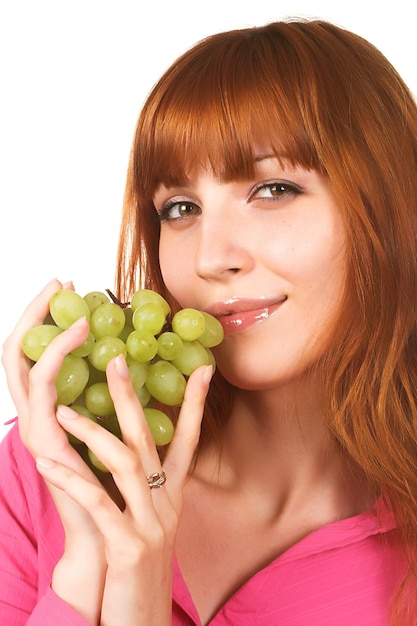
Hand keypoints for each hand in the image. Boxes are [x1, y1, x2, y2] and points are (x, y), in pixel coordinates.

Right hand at [2, 279, 107, 622]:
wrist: (110, 533)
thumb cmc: (116, 482)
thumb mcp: (117, 429)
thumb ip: (121, 397)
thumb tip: (147, 359)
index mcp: (53, 409)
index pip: (38, 353)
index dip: (47, 318)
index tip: (70, 286)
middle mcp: (37, 415)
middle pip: (20, 352)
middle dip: (35, 312)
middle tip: (59, 281)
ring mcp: (36, 429)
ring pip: (27, 368)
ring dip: (50, 332)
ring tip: (77, 308)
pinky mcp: (44, 445)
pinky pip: (43, 396)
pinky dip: (56, 362)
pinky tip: (77, 336)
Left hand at [35, 356, 211, 625]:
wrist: (142, 623)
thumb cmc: (139, 570)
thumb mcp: (150, 524)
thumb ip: (144, 491)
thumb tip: (131, 456)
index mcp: (172, 497)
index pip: (190, 441)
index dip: (196, 404)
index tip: (204, 369)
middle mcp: (166, 505)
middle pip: (149, 440)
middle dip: (132, 398)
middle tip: (116, 360)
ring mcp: (150, 524)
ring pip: (125, 465)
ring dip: (93, 433)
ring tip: (62, 412)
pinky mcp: (129, 546)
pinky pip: (98, 503)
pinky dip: (72, 479)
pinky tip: (47, 462)